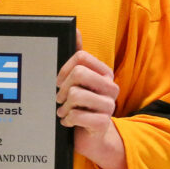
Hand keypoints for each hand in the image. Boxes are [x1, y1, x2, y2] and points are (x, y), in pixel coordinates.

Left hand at [56, 29, 128, 168]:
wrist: (92, 138)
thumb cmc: (82, 107)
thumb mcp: (79, 81)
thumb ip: (78, 57)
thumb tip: (76, 30)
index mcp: (104, 74)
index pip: (81, 58)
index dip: (64, 69)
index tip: (59, 82)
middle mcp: (111, 87)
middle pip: (78, 73)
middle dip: (62, 88)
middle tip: (60, 98)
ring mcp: (109, 105)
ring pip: (76, 95)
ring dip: (64, 107)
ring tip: (65, 112)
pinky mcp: (103, 123)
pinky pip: (77, 115)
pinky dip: (67, 120)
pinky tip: (69, 122)